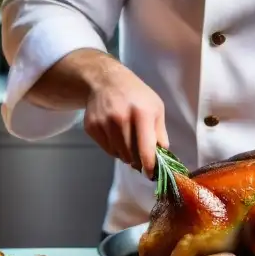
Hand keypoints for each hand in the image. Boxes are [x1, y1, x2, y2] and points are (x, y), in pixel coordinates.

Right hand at [82, 60, 168, 179]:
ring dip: (126, 154)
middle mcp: (121, 118)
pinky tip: (117, 135)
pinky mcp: (91, 127)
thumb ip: (160, 133)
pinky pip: (106, 149)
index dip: (149, 166)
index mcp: (142, 113)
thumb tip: (163, 156)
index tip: (151, 174)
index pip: (146, 149)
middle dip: (138, 159)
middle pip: (131, 155)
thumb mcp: (156, 107)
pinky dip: (114, 148)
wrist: (106, 81)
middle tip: (141, 155)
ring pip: (118, 154)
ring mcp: (104, 123)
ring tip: (129, 140)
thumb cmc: (136, 95)